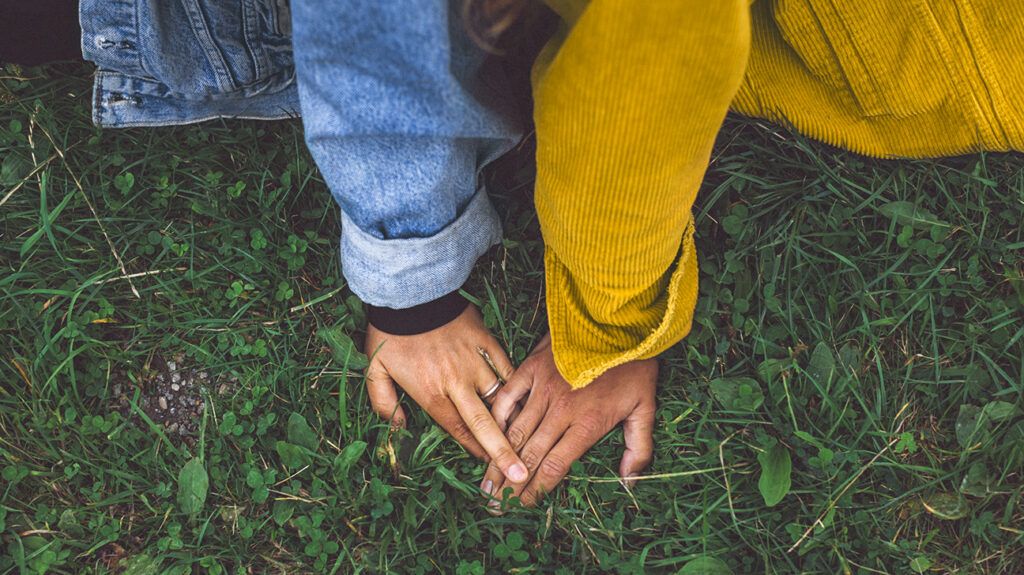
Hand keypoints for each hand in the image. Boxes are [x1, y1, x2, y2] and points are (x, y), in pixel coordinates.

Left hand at [364, 304, 529, 482]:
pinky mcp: (486, 342)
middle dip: (503, 453)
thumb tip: (399, 428)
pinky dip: (512, 383)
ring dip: (512, 420)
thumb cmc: (390, 333)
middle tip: (519, 475)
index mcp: (432, 393)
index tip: (489, 469)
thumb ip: (384, 404)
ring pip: (500, 397)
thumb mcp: (375, 371)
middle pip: (485, 425)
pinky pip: (505, 367)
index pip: (458, 431)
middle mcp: (458, 383)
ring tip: (526, 438)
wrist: (410, 292)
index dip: (475, 452)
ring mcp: (475, 362)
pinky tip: (521, 397)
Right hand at [481, 334, 656, 507]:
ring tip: (486, 481)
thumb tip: (630, 482)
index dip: (536, 489)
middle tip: (494, 505)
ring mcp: (543, 388)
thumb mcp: (646, 408)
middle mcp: (560, 410)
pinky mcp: (532, 368)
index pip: (555, 466)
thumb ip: (638, 448)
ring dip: (499, 459)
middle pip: (530, 455)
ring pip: (515, 431)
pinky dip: (497, 418)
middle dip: (510, 484)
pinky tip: (489, 435)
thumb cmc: (635, 365)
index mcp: (586, 424)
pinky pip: (507, 397)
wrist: (620, 321)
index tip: (522, 506)